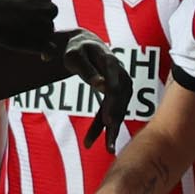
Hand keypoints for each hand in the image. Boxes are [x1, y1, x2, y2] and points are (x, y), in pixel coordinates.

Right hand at [0, 0, 58, 53]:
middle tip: (22, 22)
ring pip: (47, 32)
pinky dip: (48, 53)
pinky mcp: (40, 42)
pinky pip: (50, 50)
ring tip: (21, 37)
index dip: (35, 4)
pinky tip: (44, 56)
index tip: (25, 9)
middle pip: (48, 15)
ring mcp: (46, 26)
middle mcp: (49, 8)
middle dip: (39, 18)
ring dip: (38, 34)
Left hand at [63, 31, 132, 150]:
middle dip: (115, 113)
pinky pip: (111, 113)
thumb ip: (84, 68)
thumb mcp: (74, 56)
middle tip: (110, 128)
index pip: (114, 76)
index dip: (112, 91)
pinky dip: (103, 128)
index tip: (109, 109)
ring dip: (112, 128)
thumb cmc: (75, 50)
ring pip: (118, 108)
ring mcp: (121, 85)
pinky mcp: (117, 95)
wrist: (84, 45)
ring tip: (108, 148)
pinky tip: (94, 144)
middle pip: (120, 96)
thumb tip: (99, 85)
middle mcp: (119, 73)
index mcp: (108, 60)